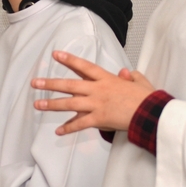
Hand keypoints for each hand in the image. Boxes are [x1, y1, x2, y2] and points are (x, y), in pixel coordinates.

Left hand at [32, 50, 156, 134]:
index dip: (69, 60)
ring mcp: (97, 104)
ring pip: (70, 104)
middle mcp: (98, 90)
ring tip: (37, 105)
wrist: (149, 112)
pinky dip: (68, 128)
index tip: (56, 54)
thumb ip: (130, 76)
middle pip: (70, 85)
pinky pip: (80, 124)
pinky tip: (58, 132)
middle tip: (35, 83)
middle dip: (51, 84)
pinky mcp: (99, 119)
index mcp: (106, 78)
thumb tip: (125, 73)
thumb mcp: (139, 82)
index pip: (84, 67)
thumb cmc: (146, 97)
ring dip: (52, 105)